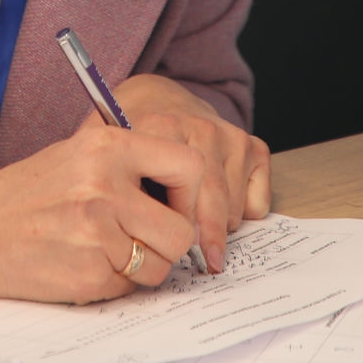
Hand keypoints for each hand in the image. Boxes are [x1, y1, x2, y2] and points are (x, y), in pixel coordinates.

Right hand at [0, 124, 205, 303]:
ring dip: (141, 267)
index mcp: (106, 146)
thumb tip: (187, 189)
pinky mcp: (88, 271)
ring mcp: (96, 232)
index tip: (178, 206)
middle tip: (143, 240)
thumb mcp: (76, 154)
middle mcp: (104, 185)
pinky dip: (113, 282)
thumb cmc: (26, 195)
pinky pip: (129, 287)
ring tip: (106, 250)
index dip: (192, 194)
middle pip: (181, 230)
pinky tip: (82, 263)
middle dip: (169, 244)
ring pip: (159, 266)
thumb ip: (128, 163)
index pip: (188, 165)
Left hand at [101, 74, 270, 271]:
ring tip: (199, 235)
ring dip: (219, 229)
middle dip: (204, 238)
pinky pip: (257, 202)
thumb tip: (111, 234)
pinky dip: (244, 216)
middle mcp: (200, 126)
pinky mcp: (252, 147)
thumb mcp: (105, 148)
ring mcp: (229, 135)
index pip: (182, 181)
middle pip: (212, 201)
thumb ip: (105, 180)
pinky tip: (221, 213)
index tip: (172, 247)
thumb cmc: (130, 134)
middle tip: (199, 263)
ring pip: (234, 208)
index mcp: (161, 125)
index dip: (177, 221)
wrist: (157, 99)